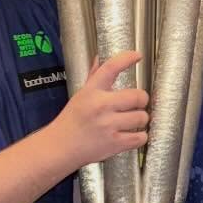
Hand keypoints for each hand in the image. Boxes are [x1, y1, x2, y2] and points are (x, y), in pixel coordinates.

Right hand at [56, 51, 147, 168]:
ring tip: (132, 121)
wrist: (60, 147)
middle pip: (138, 96)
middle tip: (136, 103)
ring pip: (142, 118)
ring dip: (140, 120)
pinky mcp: (114, 143)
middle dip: (141, 100)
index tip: (137, 56)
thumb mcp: (80, 95)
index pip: (111, 68)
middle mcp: (101, 106)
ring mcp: (108, 125)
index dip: (126, 59)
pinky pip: (141, 137)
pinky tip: (132, 134)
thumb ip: (94, 77)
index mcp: (91, 91)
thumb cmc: (71, 120)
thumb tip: (100, 58)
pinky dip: (140, 137)